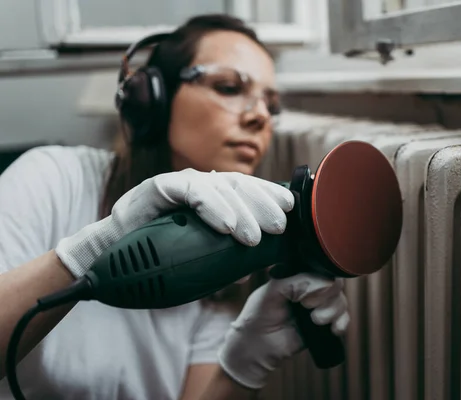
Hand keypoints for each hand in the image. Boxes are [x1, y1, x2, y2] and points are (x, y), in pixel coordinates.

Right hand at [55, 169, 293, 277]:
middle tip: (279, 225)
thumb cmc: (156, 257)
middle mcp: (198, 186)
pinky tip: (226, 225)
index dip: (269, 195)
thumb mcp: (198, 256)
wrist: (109, 259)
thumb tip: (253, 266)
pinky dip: (212, 207)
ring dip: (240, 211)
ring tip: (253, 236)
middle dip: (262, 203)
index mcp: (211, 199)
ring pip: (219, 186)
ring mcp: (179, 184)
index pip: (246, 190)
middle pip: (239, 185)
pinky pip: (191, 191)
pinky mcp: (159, 187)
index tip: (289, 208)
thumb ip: (223, 255)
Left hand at [218, 273, 349, 389]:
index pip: (321, 268)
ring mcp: (320, 305)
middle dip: (326, 298)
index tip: (304, 298)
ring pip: (341, 300)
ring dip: (331, 312)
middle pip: (336, 283)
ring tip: (315, 321)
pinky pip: (345, 318)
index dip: (319, 283)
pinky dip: (342, 323)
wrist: (257, 345)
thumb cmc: (259, 314)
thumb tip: (324, 284)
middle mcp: (312, 288)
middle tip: (307, 307)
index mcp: (298, 275)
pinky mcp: (325, 323)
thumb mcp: (272, 290)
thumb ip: (296, 282)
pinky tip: (333, 329)